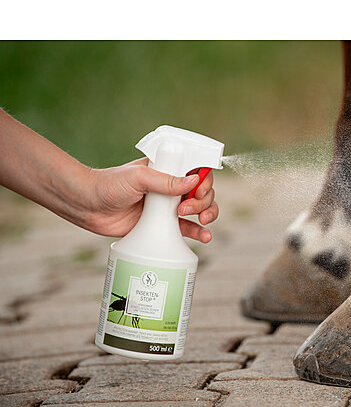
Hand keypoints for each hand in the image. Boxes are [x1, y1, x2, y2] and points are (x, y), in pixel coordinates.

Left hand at [83, 158, 218, 241]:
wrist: (88, 207)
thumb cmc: (109, 185)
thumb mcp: (138, 178)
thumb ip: (165, 181)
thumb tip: (193, 182)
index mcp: (167, 169)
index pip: (197, 171)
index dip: (204, 181)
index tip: (198, 189)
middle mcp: (170, 187)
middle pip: (202, 191)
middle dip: (204, 200)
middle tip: (186, 208)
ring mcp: (168, 207)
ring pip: (199, 210)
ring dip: (208, 214)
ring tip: (202, 221)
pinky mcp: (162, 225)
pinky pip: (187, 229)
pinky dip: (198, 233)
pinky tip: (204, 237)